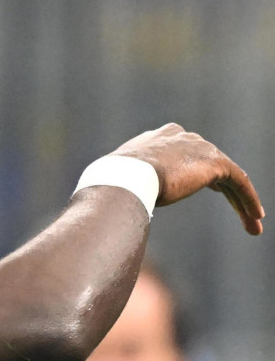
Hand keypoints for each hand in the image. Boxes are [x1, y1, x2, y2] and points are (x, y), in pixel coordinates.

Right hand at [112, 122, 263, 234]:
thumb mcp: (118, 182)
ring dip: (241, 201)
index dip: (195, 171)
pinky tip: (254, 219)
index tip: (207, 187)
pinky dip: (248, 200)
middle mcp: (182, 136)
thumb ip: (125, 187)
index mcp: (159, 138)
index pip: (185, 152)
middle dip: (221, 187)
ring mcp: (200, 147)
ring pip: (228, 176)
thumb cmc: (111, 183)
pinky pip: (239, 182)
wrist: (124, 178)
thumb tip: (106, 206)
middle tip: (235, 206)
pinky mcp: (215, 163)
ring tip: (252, 223)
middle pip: (209, 163)